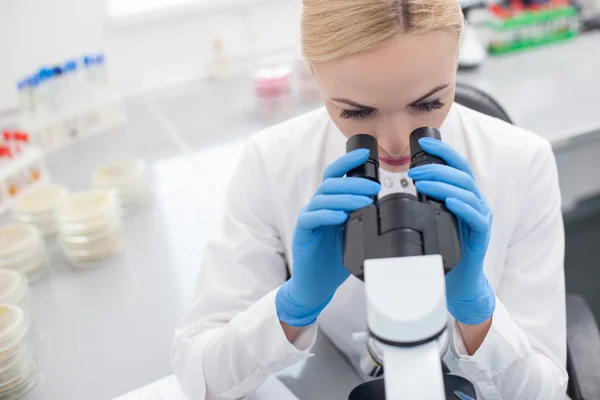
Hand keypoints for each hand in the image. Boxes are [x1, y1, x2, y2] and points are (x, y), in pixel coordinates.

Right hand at [276, 149, 380, 326]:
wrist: (316, 285)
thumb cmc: (335, 259)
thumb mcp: (355, 235)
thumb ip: (365, 220)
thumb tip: (391, 211)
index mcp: (330, 203)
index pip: (336, 175)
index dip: (348, 161)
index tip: (367, 153)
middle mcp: (317, 206)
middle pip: (331, 183)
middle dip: (353, 182)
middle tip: (374, 188)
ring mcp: (308, 218)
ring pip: (323, 198)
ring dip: (344, 197)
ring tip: (363, 201)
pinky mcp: (302, 233)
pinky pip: (311, 217)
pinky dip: (326, 214)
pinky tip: (340, 216)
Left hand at [408, 138, 494, 324]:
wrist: (457, 281)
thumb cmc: (442, 250)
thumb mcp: (431, 220)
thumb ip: (424, 202)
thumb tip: (401, 186)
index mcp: (462, 195)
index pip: (455, 166)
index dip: (442, 151)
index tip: (423, 143)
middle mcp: (474, 202)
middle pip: (461, 175)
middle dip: (437, 168)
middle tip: (414, 171)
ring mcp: (480, 217)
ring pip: (467, 192)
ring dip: (444, 184)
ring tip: (423, 183)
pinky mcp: (481, 234)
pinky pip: (476, 216)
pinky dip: (462, 206)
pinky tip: (449, 202)